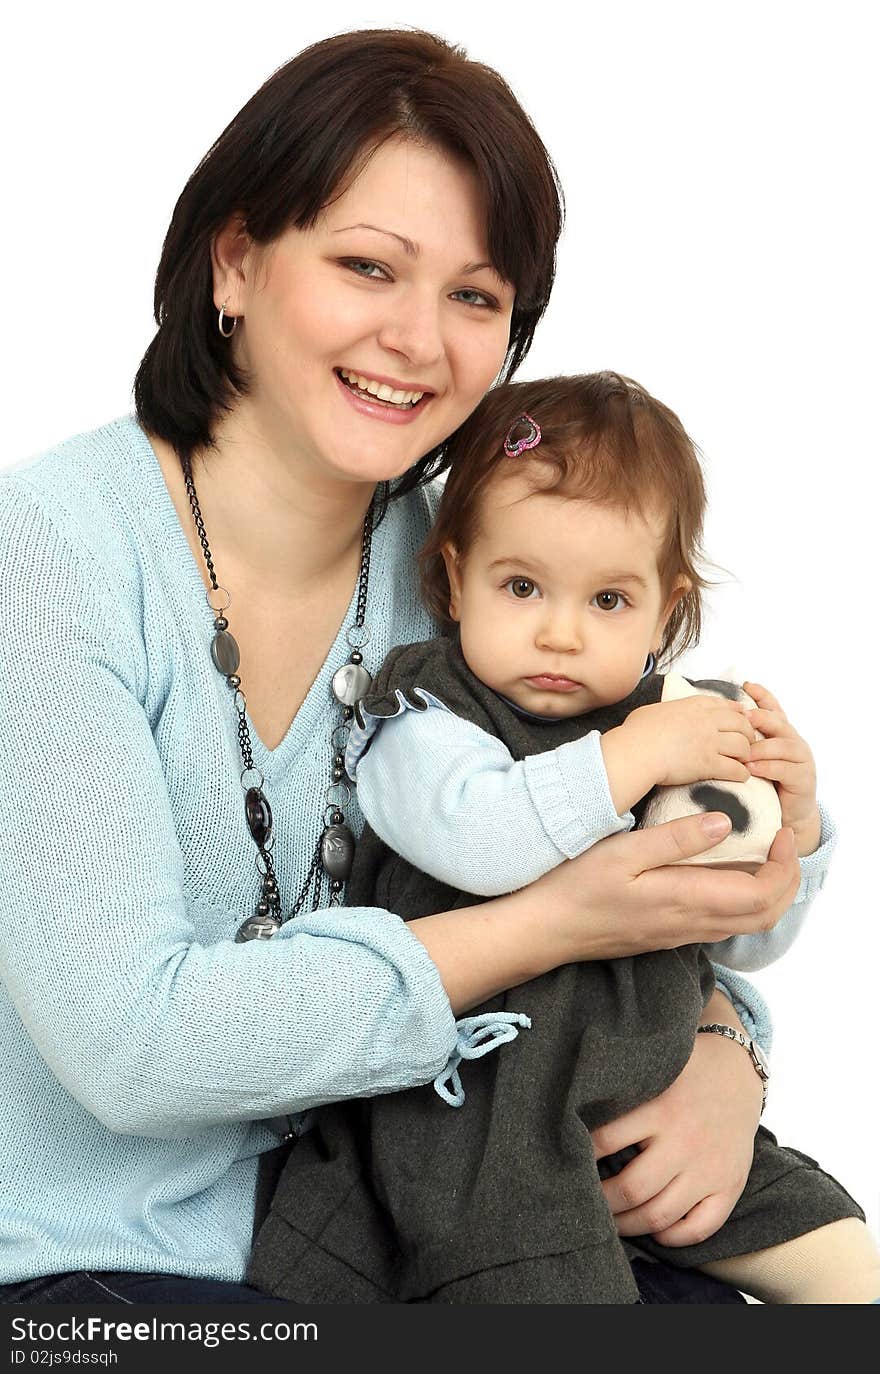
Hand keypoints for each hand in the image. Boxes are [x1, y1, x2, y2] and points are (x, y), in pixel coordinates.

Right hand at [525, 812, 800, 964]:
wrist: (544, 929)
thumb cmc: (575, 887)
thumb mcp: (622, 851)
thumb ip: (676, 838)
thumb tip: (724, 822)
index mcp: (685, 900)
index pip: (761, 895)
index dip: (784, 866)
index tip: (781, 831)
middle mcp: (691, 925)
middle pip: (764, 915)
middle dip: (786, 880)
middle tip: (782, 841)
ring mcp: (680, 933)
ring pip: (746, 923)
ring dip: (767, 891)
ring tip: (762, 851)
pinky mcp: (668, 934)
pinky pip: (721, 922)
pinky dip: (741, 898)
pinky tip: (724, 870)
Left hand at [592, 997, 762, 1244]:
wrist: (739, 1069)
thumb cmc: (683, 1069)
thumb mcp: (652, 1069)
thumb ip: (619, 1090)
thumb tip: (569, 1107)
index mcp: (660, 1108)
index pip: (606, 1141)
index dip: (580, 1156)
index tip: (564, 1163)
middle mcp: (684, 1141)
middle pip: (631, 1189)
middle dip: (601, 1202)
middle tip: (583, 1204)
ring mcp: (709, 1168)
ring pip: (660, 1214)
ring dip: (629, 1225)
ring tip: (611, 1223)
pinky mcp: (730, 1185)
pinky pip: (700, 1227)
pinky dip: (674, 1237)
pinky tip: (656, 1229)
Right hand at [625, 696, 754, 788]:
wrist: (635, 752)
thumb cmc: (637, 732)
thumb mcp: (654, 710)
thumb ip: (669, 710)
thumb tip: (664, 715)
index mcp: (695, 705)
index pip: (728, 706)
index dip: (739, 714)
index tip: (742, 720)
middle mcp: (707, 720)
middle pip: (743, 724)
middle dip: (749, 735)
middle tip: (747, 744)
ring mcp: (710, 742)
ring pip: (744, 746)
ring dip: (746, 755)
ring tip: (743, 762)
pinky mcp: (708, 764)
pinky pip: (735, 769)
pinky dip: (741, 773)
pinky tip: (740, 777)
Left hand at [743, 681, 820, 855]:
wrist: (788, 815)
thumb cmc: (765, 783)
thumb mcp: (752, 757)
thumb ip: (742, 741)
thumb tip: (715, 722)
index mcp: (780, 733)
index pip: (773, 708)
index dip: (762, 695)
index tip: (747, 684)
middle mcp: (793, 741)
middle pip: (778, 721)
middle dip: (760, 718)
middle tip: (742, 717)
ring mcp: (801, 759)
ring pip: (781, 744)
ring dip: (760, 747)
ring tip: (742, 752)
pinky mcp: (804, 778)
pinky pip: (785, 768)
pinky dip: (767, 767)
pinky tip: (751, 769)